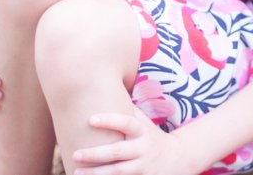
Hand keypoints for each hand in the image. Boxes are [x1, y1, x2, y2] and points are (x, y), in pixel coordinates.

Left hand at [73, 108, 195, 174]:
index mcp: (141, 131)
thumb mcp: (144, 122)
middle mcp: (142, 149)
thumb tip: (106, 87)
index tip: (91, 119)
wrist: (177, 158)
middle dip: (96, 154)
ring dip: (97, 173)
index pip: (126, 123)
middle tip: (76, 153)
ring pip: (118, 171)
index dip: (110, 120)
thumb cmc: (150, 136)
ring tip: (76, 172)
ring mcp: (143, 167)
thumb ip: (128, 110)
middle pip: (118, 152)